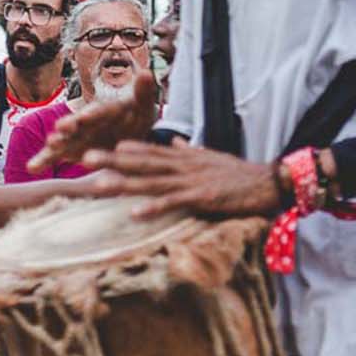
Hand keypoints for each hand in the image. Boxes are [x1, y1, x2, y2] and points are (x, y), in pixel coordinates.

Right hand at [36, 73, 159, 170]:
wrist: (128, 139)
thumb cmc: (135, 121)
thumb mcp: (143, 109)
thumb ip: (143, 94)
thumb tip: (146, 74)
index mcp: (104, 110)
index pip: (97, 112)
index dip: (91, 115)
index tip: (85, 118)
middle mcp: (85, 122)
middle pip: (75, 123)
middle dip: (69, 125)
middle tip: (61, 129)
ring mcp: (75, 136)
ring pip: (61, 138)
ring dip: (55, 142)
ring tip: (50, 145)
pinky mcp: (68, 150)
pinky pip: (54, 156)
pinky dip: (42, 160)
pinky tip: (32, 167)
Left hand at [88, 141, 281, 219]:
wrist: (270, 182)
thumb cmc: (240, 174)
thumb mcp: (213, 158)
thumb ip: (192, 150)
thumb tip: (178, 141)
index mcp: (185, 158)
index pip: (151, 151)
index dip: (125, 149)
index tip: (101, 146)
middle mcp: (183, 166)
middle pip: (142, 163)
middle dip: (112, 161)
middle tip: (85, 159)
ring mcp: (191, 181)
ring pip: (151, 182)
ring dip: (124, 183)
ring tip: (98, 185)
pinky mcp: (201, 198)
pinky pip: (173, 203)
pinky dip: (154, 207)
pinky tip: (134, 213)